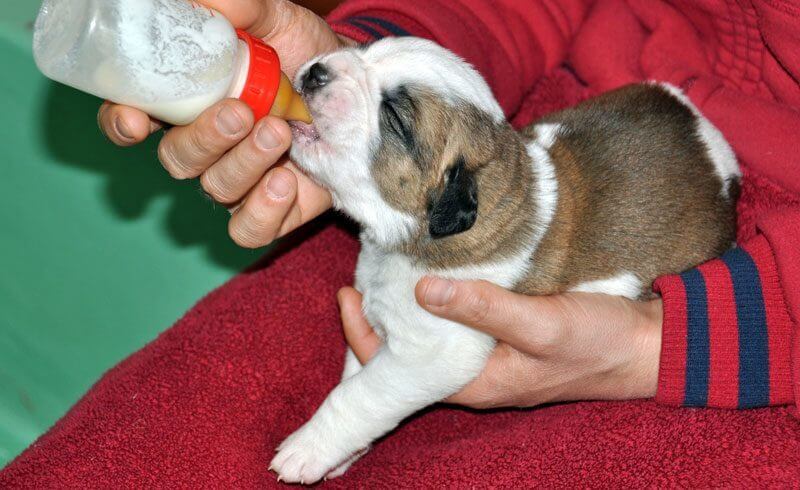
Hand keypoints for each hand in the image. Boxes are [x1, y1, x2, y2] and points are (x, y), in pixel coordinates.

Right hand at [98, 0, 349, 247]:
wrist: (358, 93)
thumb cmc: (306, 56)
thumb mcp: (277, 22)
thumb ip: (243, 11)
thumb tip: (208, 2)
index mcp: (190, 100)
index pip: (133, 118)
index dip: (123, 123)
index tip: (138, 120)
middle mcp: (207, 145)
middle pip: (177, 159)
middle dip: (205, 138)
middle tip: (242, 113)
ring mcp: (239, 181)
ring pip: (215, 190)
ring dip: (245, 164)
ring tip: (281, 132)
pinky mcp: (274, 212)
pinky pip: (250, 230)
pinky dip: (263, 212)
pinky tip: (287, 182)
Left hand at [338, 278, 662, 408]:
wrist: (647, 345)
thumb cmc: (598, 343)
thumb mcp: (541, 324)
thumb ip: (483, 308)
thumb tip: (420, 289)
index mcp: (473, 383)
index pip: (398, 368)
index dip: (364, 335)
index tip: (348, 293)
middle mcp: (473, 372)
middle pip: (408, 351)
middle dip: (379, 318)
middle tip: (363, 273)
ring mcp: (488, 352)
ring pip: (431, 333)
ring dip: (407, 304)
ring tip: (387, 267)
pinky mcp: (504, 331)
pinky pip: (458, 317)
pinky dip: (439, 296)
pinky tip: (433, 270)